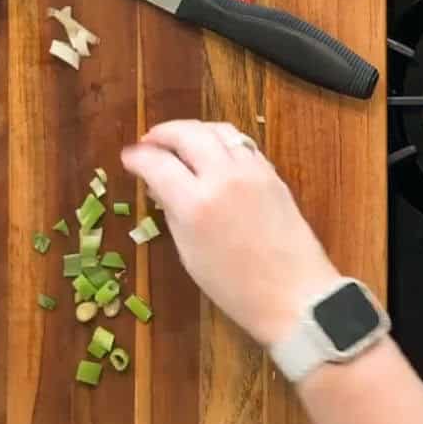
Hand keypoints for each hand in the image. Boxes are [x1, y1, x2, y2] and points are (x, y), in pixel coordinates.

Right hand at [121, 120, 339, 346]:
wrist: (294, 293)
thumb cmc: (235, 287)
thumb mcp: (190, 253)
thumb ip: (173, 212)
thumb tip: (160, 186)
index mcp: (195, 204)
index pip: (156, 163)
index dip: (137, 157)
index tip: (128, 157)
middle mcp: (224, 178)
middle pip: (188, 134)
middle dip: (163, 133)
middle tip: (150, 142)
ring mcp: (253, 172)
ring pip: (219, 130)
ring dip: (195, 130)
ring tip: (181, 142)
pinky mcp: (274, 175)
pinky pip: (244, 145)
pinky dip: (223, 141)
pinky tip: (214, 153)